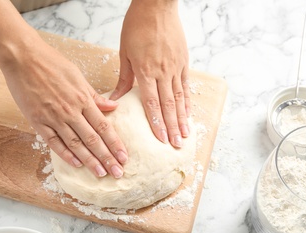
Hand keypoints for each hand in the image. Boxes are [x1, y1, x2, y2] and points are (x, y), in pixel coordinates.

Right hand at [0, 38, 127, 177]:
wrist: (22, 57)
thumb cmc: (51, 62)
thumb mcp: (78, 75)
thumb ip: (94, 95)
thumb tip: (113, 106)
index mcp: (83, 99)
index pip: (104, 126)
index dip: (115, 144)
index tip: (124, 157)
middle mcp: (70, 111)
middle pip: (92, 139)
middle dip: (107, 158)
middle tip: (117, 173)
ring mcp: (53, 117)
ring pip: (75, 144)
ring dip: (89, 161)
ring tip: (100, 173)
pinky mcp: (37, 121)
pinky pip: (53, 142)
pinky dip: (64, 154)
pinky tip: (75, 164)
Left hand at [110, 0, 190, 147]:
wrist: (156, 6)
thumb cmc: (137, 27)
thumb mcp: (124, 52)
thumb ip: (124, 78)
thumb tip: (116, 99)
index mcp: (144, 70)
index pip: (151, 103)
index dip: (156, 123)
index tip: (160, 139)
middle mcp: (162, 72)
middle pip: (168, 105)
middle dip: (172, 127)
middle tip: (176, 145)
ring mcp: (175, 67)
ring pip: (180, 98)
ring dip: (182, 118)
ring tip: (186, 135)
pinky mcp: (183, 61)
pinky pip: (186, 85)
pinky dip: (188, 101)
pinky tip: (189, 113)